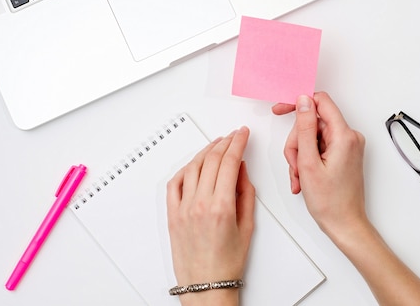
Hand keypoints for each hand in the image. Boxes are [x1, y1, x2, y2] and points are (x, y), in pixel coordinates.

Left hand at [166, 127, 254, 304]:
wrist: (206, 285)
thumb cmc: (227, 263)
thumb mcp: (247, 226)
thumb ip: (246, 193)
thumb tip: (241, 170)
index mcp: (221, 207)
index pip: (229, 162)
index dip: (237, 143)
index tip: (242, 134)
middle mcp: (199, 204)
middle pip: (211, 160)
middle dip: (224, 142)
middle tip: (233, 135)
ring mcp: (183, 208)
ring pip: (192, 167)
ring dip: (205, 152)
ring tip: (215, 145)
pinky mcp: (172, 214)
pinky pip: (175, 183)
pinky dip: (185, 169)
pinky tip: (194, 164)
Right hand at [272, 92, 366, 239]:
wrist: (345, 224)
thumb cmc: (330, 201)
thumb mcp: (309, 162)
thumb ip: (305, 128)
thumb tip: (303, 101)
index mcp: (344, 136)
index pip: (320, 101)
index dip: (298, 104)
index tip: (280, 110)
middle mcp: (349, 137)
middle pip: (312, 123)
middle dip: (297, 143)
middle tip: (295, 164)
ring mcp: (347, 146)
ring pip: (312, 137)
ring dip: (300, 156)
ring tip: (300, 176)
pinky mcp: (343, 154)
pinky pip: (319, 147)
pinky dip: (307, 161)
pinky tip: (304, 178)